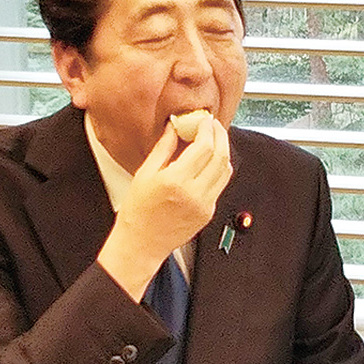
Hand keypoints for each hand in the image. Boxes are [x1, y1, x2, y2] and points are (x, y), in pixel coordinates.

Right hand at [97, 117, 233, 299]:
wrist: (141, 243)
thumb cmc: (137, 210)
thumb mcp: (145, 174)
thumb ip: (164, 148)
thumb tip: (175, 127)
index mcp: (176, 180)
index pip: (204, 147)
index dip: (208, 130)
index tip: (205, 120)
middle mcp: (194, 193)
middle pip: (220, 156)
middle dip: (220, 136)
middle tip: (214, 126)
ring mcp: (205, 204)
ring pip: (226, 171)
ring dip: (223, 152)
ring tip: (214, 141)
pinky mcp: (209, 212)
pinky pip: (220, 185)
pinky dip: (219, 169)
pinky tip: (210, 162)